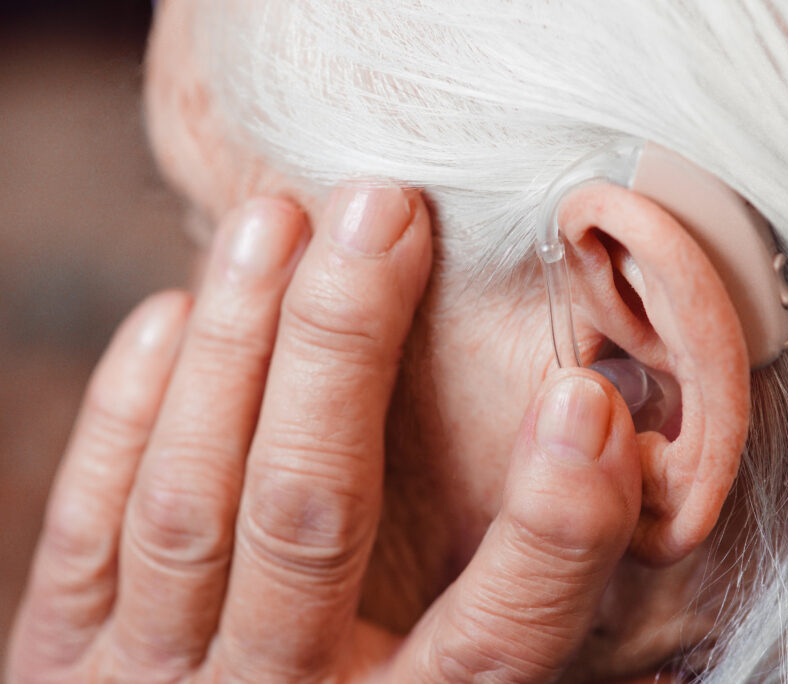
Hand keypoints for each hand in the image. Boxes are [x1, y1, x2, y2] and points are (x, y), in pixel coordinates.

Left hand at [6, 187, 642, 682]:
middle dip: (345, 348)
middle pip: (310, 518)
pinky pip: (89, 529)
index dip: (551, 530)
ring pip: (190, 502)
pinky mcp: (66, 657)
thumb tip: (632, 476)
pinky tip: (174, 312)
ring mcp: (155, 683)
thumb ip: (517, 611)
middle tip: (385, 211)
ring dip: (238, 345)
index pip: (496, 639)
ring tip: (279, 218)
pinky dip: (129, 412)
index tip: (584, 400)